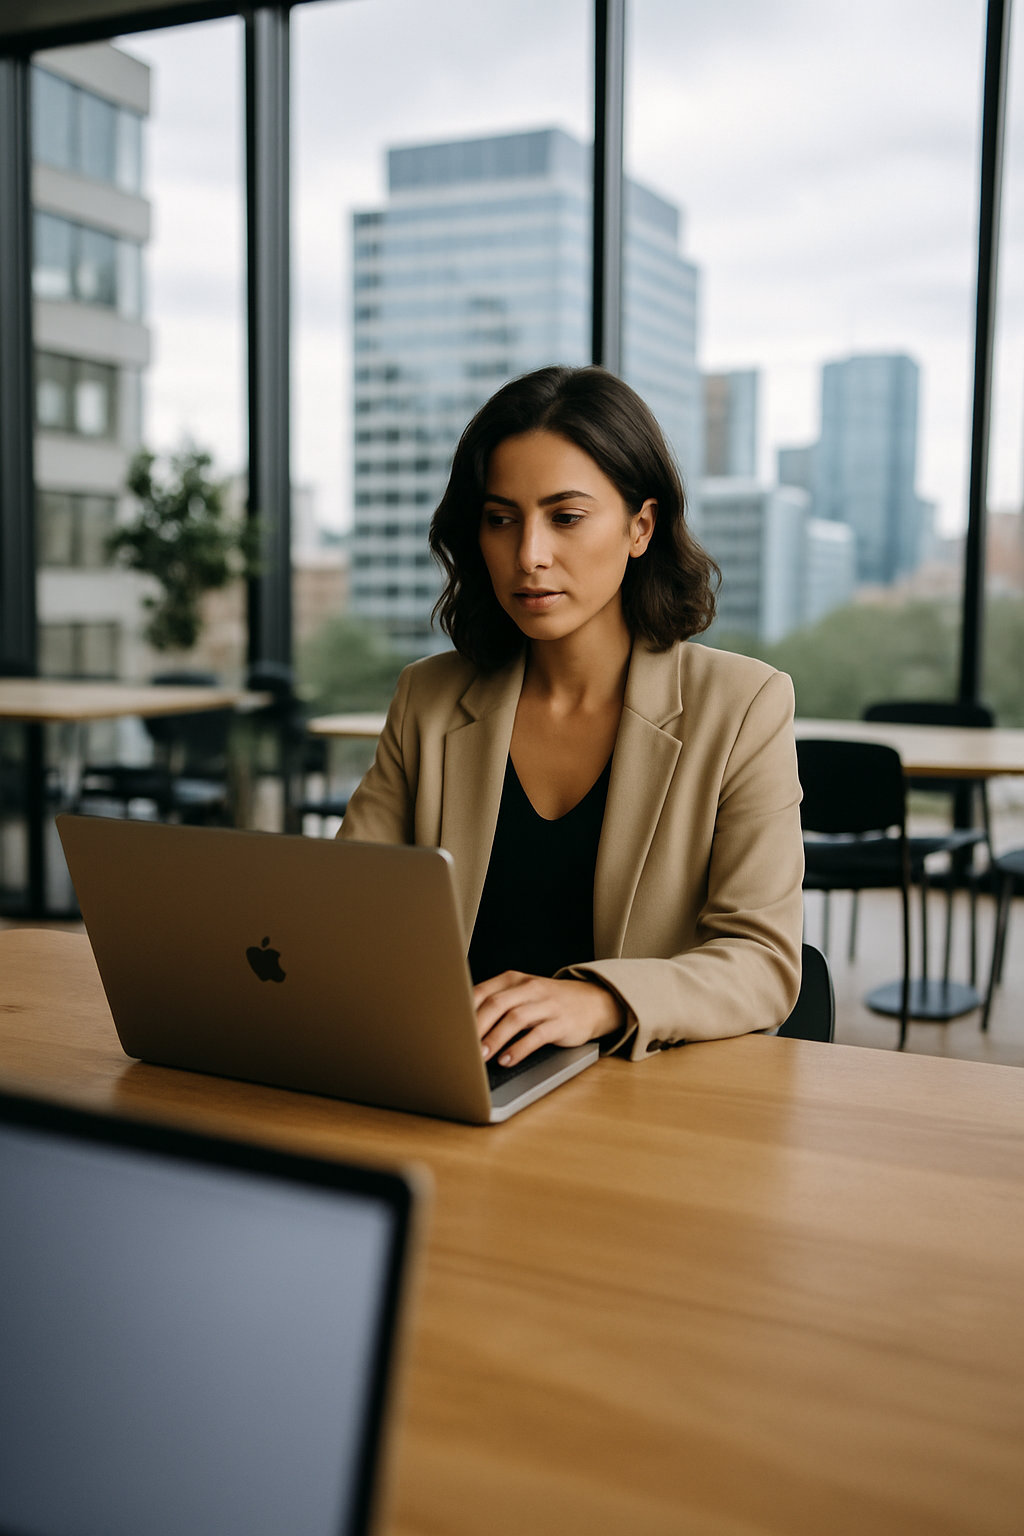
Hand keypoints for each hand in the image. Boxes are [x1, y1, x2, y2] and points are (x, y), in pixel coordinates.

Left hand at [473, 971, 625, 1067]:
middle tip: (462, 1046)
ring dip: (495, 1038)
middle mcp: (529, 988)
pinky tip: (507, 1060)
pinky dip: (519, 1049)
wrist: (593, 1002)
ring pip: (515, 1019)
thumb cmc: (548, 1002)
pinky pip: (537, 1035)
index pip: (483, 991)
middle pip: (497, 1004)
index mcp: (514, 980)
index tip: (451, 1029)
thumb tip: (462, 1023)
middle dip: (477, 1027)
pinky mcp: (561, 1022)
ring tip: (481, 1056)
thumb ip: (496, 1003)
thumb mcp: (522, 994)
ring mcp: (546, 1004)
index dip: (465, 1011)